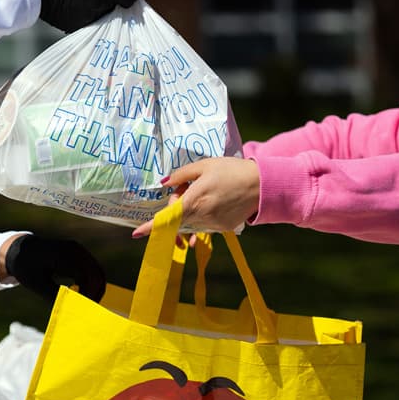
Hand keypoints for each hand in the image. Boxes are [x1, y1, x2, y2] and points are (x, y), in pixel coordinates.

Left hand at [2, 234, 106, 301]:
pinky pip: (92, 269)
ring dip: (96, 289)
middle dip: (95, 294)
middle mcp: (75, 250)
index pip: (85, 278)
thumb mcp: (37, 285)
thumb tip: (71, 310)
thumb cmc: (26, 268)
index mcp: (64, 256)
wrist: (20, 250)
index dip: (87, 295)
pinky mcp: (79, 253)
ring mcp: (79, 250)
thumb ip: (55, 296)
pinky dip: (92, 282)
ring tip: (88, 305)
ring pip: (97, 272)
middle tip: (89, 311)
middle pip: (96, 274)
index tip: (83, 310)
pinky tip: (84, 295)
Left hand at [131, 157, 260, 237]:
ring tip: (206, 192)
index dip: (151, 226)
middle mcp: (202, 216)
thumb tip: (163, 184)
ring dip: (189, 211)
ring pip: (189, 222)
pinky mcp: (222, 229)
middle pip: (177, 218)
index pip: (168, 216)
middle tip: (186, 186)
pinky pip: (203, 225)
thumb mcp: (205, 165)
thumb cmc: (232, 170)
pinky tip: (214, 202)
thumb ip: (181, 175)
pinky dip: (202, 216)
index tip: (136, 234)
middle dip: (175, 205)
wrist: (261, 185)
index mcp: (195, 200)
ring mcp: (213, 225)